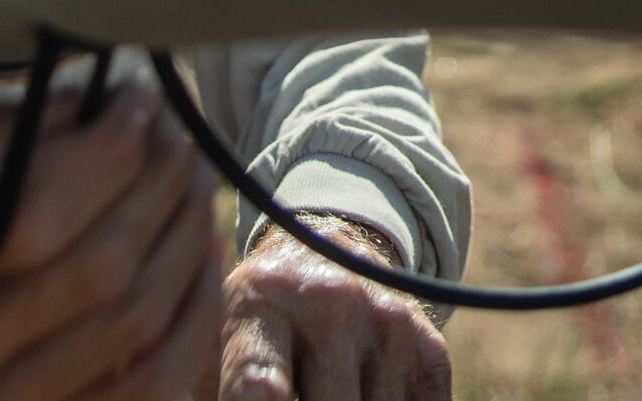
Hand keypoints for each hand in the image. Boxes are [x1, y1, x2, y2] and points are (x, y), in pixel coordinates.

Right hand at [0, 84, 223, 399]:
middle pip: (91, 268)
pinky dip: (189, 318)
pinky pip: (142, 389)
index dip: (105, 152)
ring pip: (130, 324)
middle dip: (156, 183)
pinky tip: (198, 254)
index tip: (137, 101)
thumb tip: (94, 107)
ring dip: (182, 237)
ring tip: (191, 174)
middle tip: (175, 129)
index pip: (24, 212)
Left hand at [219, 216, 449, 399]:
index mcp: (259, 304)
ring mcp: (386, 322)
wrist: (323, 254)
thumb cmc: (251, 327)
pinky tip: (360, 394)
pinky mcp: (428, 345)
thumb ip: (220, 389)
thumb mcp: (213, 347)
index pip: (258, 385)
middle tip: (298, 399)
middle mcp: (331, 304)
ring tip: (319, 389)